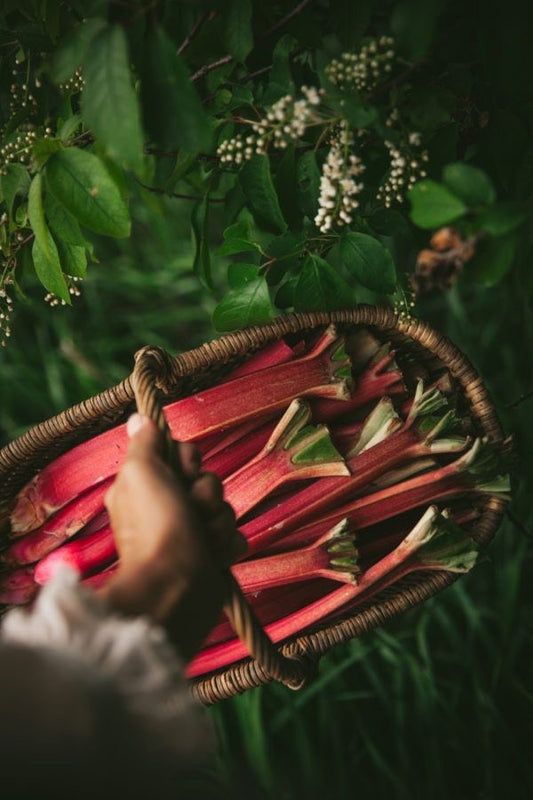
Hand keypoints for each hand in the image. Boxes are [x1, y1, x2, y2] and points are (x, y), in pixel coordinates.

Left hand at [100, 414, 245, 661]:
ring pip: (224, 508)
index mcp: (146, 487)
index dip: (190, 461)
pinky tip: (215, 555)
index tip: (184, 473)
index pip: (183, 455)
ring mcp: (190, 534)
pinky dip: (228, 545)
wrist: (176, 586)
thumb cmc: (155, 527)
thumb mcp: (141, 472)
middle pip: (208, 480)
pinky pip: (235, 537)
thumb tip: (138, 419)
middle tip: (194, 509)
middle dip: (208, 494)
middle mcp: (167, 509)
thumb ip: (144, 443)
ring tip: (204, 538)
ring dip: (219, 521)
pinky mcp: (211, 557)